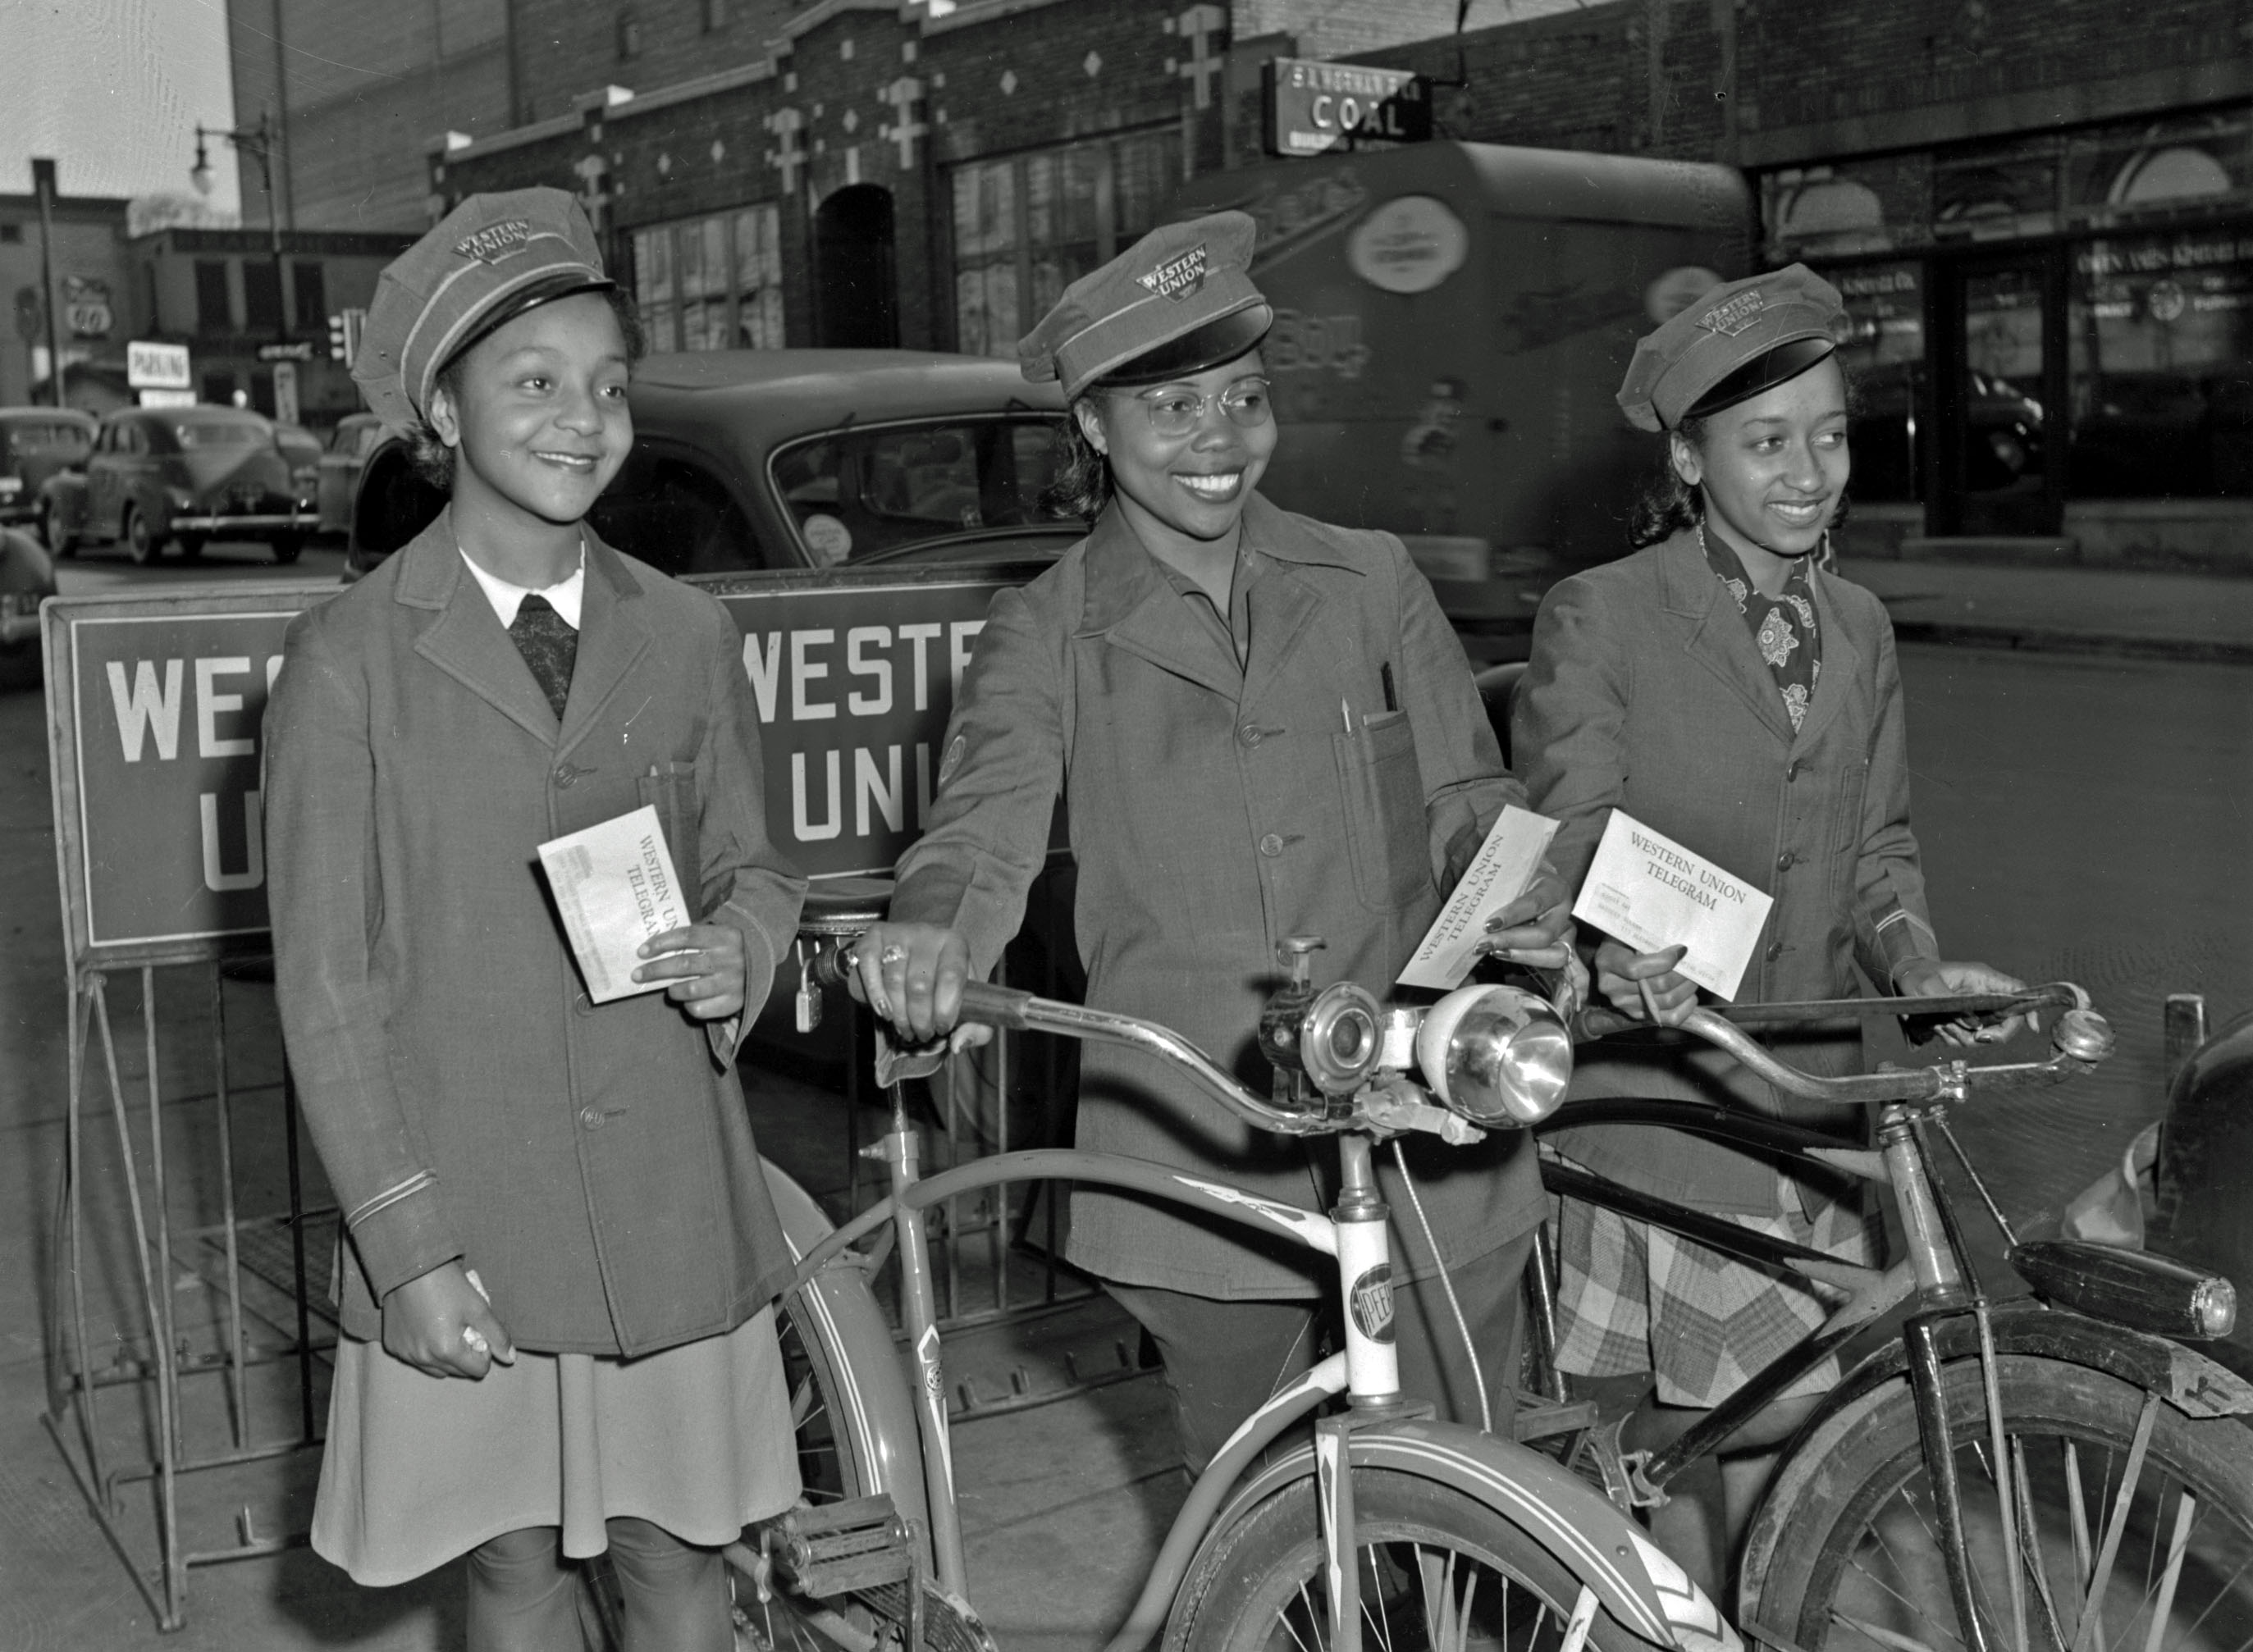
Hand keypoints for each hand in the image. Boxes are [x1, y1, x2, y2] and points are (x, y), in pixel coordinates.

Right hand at [381, 1260, 515, 1378]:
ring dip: (444, 1357)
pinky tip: (425, 1327)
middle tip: (464, 1329)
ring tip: (445, 1329)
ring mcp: (405, 1354)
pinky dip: (424, 1349)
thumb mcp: (478, 1308)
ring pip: (435, 1369)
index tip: (479, 1332)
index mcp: (446, 1351)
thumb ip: (496, 1336)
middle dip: (465, 1356)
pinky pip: (415, 1358)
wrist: (410, 1266)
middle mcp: (423, 1358)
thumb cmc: (447, 1285)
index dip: (484, 1352)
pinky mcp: (392, 1346)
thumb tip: (510, 1359)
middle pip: (457, 1371)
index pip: (478, 1370)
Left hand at [634, 923, 746, 1020]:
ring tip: (669, 989)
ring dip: (673, 990)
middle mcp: (730, 959)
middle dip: (655, 970)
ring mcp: (733, 982)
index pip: (687, 936)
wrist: (763, 968)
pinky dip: (689, 1006)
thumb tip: (653, 947)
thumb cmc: (728, 950)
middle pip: (684, 964)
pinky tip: (688, 1001)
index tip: (641, 951)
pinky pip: (701, 1008)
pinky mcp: (734, 1002)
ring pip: (690, 989)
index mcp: (725, 937)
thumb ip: (693, 938)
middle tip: (637, 974)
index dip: (662, 943)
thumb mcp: (718, 936)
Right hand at [847, 921, 992, 1050]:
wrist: (915, 958)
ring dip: (898, 1015)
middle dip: (920, 1020)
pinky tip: (884, 1012)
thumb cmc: (944, 984)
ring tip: (906, 1029)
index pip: (951, 977)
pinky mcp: (874, 938)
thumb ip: (977, 1028)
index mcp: (955, 944)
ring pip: (894, 981)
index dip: (945, 1009)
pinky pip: (869, 967)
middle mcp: (927, 933)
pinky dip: (875, 996)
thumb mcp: (969, 1003)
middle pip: (919, 984)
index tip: (941, 1028)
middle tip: (922, 1035)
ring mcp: (898, 933)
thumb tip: (958, 1044)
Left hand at [1476, 858, 1575, 970]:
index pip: (1535, 903)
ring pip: (1554, 955)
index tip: (1489, 924)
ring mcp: (1566, 931)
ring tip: (1493, 951)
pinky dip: (1524, 959)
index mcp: (1554, 887)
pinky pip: (1550, 963)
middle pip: (1544, 934)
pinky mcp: (1562, 947)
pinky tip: (1502, 953)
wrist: (1532, 884)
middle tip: (1483, 944)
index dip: (1512, 916)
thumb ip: (1500, 892)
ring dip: (1520, 956)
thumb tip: (1478, 915)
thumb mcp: (1512, 877)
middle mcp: (1563, 911)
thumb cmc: (1518, 879)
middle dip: (1510, 941)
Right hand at [1593, 940, 1697, 1026]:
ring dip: (1687, 988)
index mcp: (1606, 961)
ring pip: (1667, 1001)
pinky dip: (1686, 1007)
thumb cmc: (1627, 939)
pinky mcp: (1638, 1016)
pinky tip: (1689, 995)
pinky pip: (1669, 1018)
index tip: (1682, 950)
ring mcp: (1624, 1004)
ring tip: (1693, 976)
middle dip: (1682, 974)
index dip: (1664, 961)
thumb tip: (1680, 949)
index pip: (1635, 968)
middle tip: (1692, 964)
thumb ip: (1649, 938)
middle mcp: (1611, 986)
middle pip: (1657, 985)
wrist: (1617, 955)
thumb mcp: (1631, 932)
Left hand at [1895, 957, 2034, 1045]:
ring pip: (1986, 1035)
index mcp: (1984, 980)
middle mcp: (1984, 997)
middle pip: (2008, 1021)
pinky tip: (1938, 1027)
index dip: (2029, 1010)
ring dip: (1965, 1037)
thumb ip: (1953, 1004)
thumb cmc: (1917, 975)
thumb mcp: (1929, 985)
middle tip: (1976, 1037)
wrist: (1905, 979)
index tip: (2032, 1027)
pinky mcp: (1964, 1023)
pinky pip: (1966, 1040)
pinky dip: (1953, 1039)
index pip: (2018, 992)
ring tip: (1942, 1024)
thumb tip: (1975, 1026)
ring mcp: (1976, 1011)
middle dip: (1994, 1035)